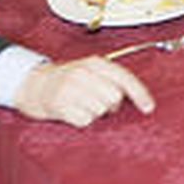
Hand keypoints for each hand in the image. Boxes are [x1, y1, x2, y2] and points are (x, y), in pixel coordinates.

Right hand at [15, 57, 155, 127]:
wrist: (34, 84)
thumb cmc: (69, 80)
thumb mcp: (91, 71)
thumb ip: (113, 80)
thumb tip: (137, 99)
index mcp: (95, 63)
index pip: (124, 78)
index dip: (140, 94)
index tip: (149, 108)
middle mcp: (83, 73)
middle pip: (114, 98)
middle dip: (110, 105)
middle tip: (96, 101)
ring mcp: (70, 88)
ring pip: (100, 111)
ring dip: (94, 112)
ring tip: (81, 104)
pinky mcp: (60, 105)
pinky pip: (85, 120)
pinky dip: (82, 120)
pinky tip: (72, 111)